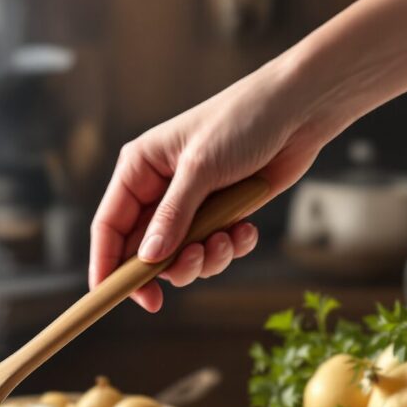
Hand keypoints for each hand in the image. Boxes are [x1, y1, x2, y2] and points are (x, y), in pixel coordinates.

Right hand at [88, 60, 337, 310]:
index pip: (109, 225)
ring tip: (228, 238)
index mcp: (140, 169)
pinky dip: (231, 248)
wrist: (300, 109)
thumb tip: (148, 259)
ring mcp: (192, 204)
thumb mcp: (201, 167)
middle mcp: (160, 189)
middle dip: (169, 264)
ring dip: (206, 258)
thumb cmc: (244, 120)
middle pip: (144, 250)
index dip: (106, 264)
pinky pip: (214, 249)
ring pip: (180, 256)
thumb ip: (173, 216)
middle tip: (194, 263)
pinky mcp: (222, 213)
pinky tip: (247, 228)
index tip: (110, 297)